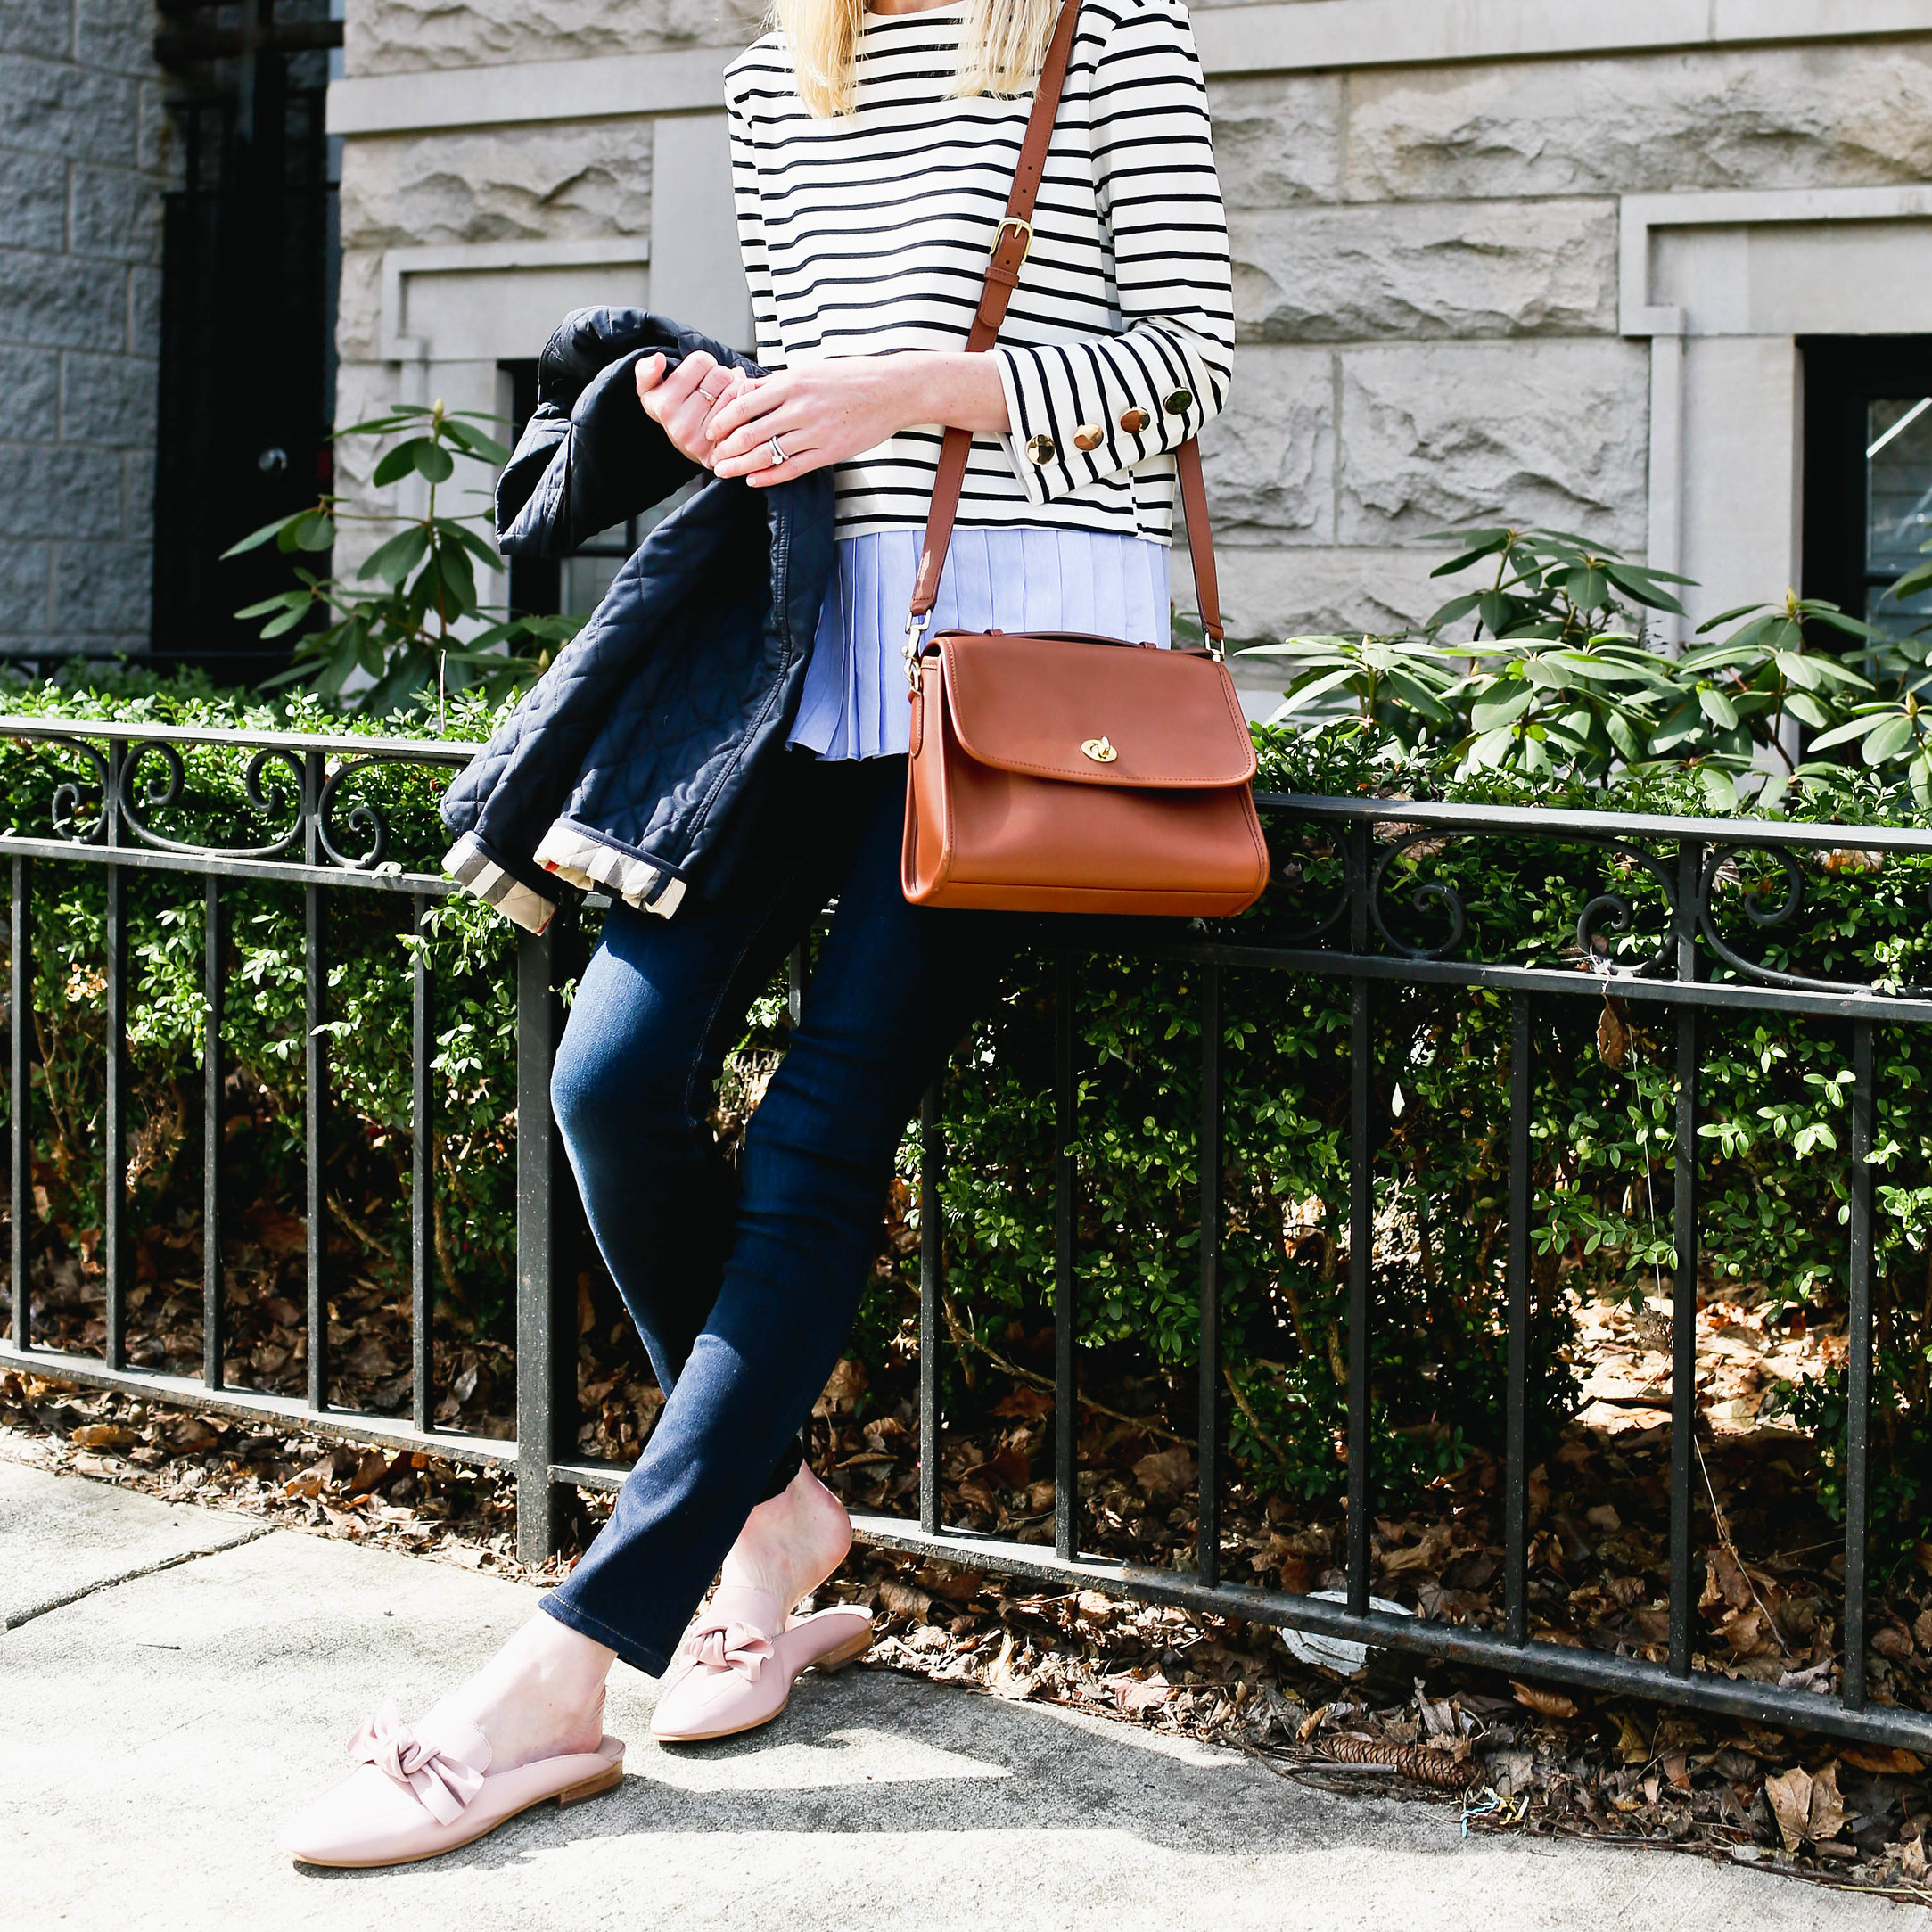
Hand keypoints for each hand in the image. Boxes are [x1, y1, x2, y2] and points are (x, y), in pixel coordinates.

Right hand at [634, 351, 749, 467]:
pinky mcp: (718, 449)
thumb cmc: (674, 410)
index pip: (701, 361)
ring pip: (734, 392)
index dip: (705, 364)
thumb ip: (646, 370)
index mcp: (661, 402)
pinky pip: (743, 414)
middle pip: (720, 375)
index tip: (700, 375)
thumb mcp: (651, 388)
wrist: (689, 446)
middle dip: (722, 376)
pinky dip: (744, 406)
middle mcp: (678, 422)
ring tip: (725, 398)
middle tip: (716, 387)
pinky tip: (735, 412)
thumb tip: (658, 360)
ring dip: (736, 389)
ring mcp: (699, 438)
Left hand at [704, 354, 1007, 487]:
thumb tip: (744, 390)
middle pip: (750, 433)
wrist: (891, 390)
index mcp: (792, 383)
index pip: (744, 406)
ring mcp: (815, 432)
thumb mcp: (810, 370)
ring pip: (768, 454)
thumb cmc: (849, 377)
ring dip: (741, 466)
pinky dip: (770, 476)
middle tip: (712, 458)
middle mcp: (800, 408)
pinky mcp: (830, 452)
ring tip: (725, 472)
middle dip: (726, 448)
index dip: (722, 422)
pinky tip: (754, 480)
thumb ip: (776, 383)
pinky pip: (792, 468)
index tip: (711, 432)